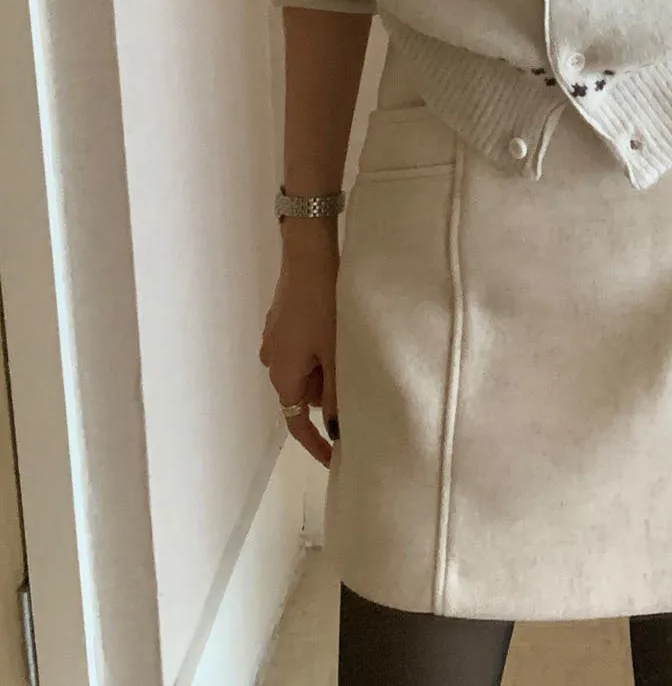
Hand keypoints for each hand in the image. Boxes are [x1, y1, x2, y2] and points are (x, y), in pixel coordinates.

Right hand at [259, 227, 339, 467]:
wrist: (307, 257)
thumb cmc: (324, 307)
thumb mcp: (336, 354)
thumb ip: (335, 395)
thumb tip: (336, 429)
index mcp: (283, 376)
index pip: (296, 424)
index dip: (316, 444)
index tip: (335, 458)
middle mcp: (272, 362)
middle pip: (302, 394)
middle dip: (326, 394)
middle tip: (354, 377)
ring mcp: (273, 340)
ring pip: (304, 371)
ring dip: (324, 369)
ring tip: (349, 348)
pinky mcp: (280, 322)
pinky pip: (301, 351)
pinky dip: (318, 352)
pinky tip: (337, 332)